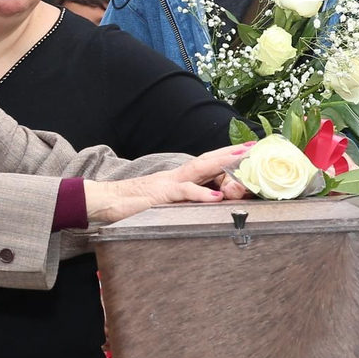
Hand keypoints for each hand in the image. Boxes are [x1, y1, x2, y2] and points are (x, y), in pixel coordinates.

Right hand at [83, 144, 251, 223]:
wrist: (103, 202)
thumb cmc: (131, 206)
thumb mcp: (163, 205)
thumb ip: (181, 205)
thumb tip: (203, 209)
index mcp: (178, 180)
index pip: (207, 166)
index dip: (227, 159)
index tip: (248, 154)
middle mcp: (175, 177)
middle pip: (208, 161)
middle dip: (232, 154)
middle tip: (255, 148)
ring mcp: (168, 184)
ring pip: (199, 170)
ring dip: (222, 164)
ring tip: (243, 160)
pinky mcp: (159, 196)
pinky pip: (182, 193)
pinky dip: (200, 194)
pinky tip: (216, 198)